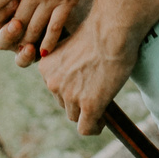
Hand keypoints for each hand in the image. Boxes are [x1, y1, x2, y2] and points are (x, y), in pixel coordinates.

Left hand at [0, 0, 99, 64]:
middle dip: (7, 32)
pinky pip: (55, 27)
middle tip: (3, 36)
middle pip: (14, 21)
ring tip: (23, 47)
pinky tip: (43, 51)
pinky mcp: (66, 3)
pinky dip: (48, 41)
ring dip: (26, 40)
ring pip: (34, 28)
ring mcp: (49, 0)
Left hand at [37, 0, 129, 135]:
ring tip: (102, 104)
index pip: (55, 88)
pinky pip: (86, 128)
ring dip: (87, 113)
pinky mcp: (88, 105)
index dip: (70, 89)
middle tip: (96, 93)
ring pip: (75, 116)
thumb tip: (81, 76)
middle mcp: (52, 82)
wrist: (112, 29)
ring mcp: (70, 95)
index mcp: (46, 67)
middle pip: (64, 103)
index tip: (83, 87)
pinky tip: (103, 120)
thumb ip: (70, 63)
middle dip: (78, 101)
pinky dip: (94, 127)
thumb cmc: (99, 30)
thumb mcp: (74, 45)